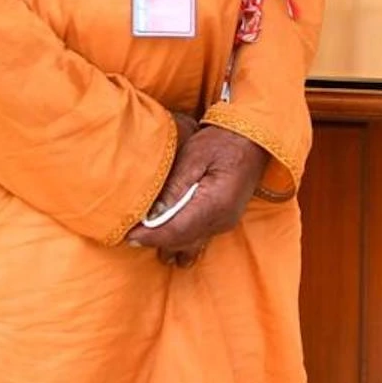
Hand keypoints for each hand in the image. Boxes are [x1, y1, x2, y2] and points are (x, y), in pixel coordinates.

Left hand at [124, 124, 268, 265]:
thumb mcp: (194, 156)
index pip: (176, 231)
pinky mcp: (225, 220)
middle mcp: (221, 220)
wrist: (254, 139)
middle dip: (154, 240)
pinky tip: (165, 234)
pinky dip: (180, 238)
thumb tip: (151, 215)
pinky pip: (198, 237)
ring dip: (167, 242)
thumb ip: (174, 187)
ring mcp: (225, 223)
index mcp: (215, 204)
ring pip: (189, 243)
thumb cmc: (223, 141)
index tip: (127, 235)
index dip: (150, 236)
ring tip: (144, 235)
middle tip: (128, 233)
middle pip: (181, 241)